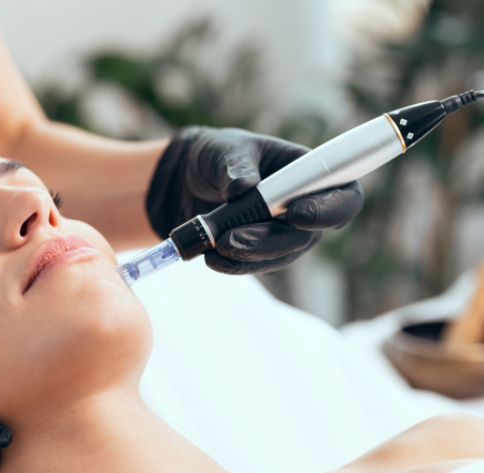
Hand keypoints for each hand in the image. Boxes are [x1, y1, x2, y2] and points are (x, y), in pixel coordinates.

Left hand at [146, 126, 364, 273]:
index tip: (296, 214)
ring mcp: (283, 233)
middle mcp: (305, 206)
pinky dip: (234, 265)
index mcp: (311, 172)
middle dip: (269, 240)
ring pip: (280, 256)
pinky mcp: (259, 252)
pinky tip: (212, 258)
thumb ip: (235, 164)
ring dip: (248, 255)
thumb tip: (243, 187)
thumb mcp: (225, 149)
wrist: (187, 179)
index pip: (344, 197)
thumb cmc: (218, 155)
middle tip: (231, 238)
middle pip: (307, 236)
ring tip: (215, 246)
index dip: (329, 210)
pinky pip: (256, 265)